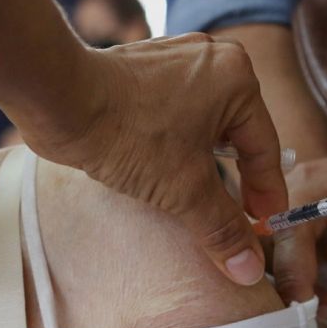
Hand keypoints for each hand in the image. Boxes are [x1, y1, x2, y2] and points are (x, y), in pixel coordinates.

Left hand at [10, 33, 288, 285]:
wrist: (60, 100)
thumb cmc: (128, 134)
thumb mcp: (185, 191)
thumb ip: (222, 229)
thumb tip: (249, 269)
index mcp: (236, 78)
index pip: (264, 147)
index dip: (266, 194)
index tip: (264, 225)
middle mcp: (211, 58)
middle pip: (236, 133)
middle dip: (234, 178)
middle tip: (236, 218)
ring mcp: (175, 58)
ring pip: (203, 123)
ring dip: (202, 162)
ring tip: (199, 200)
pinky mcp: (143, 67)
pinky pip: (173, 111)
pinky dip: (175, 143)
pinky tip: (165, 172)